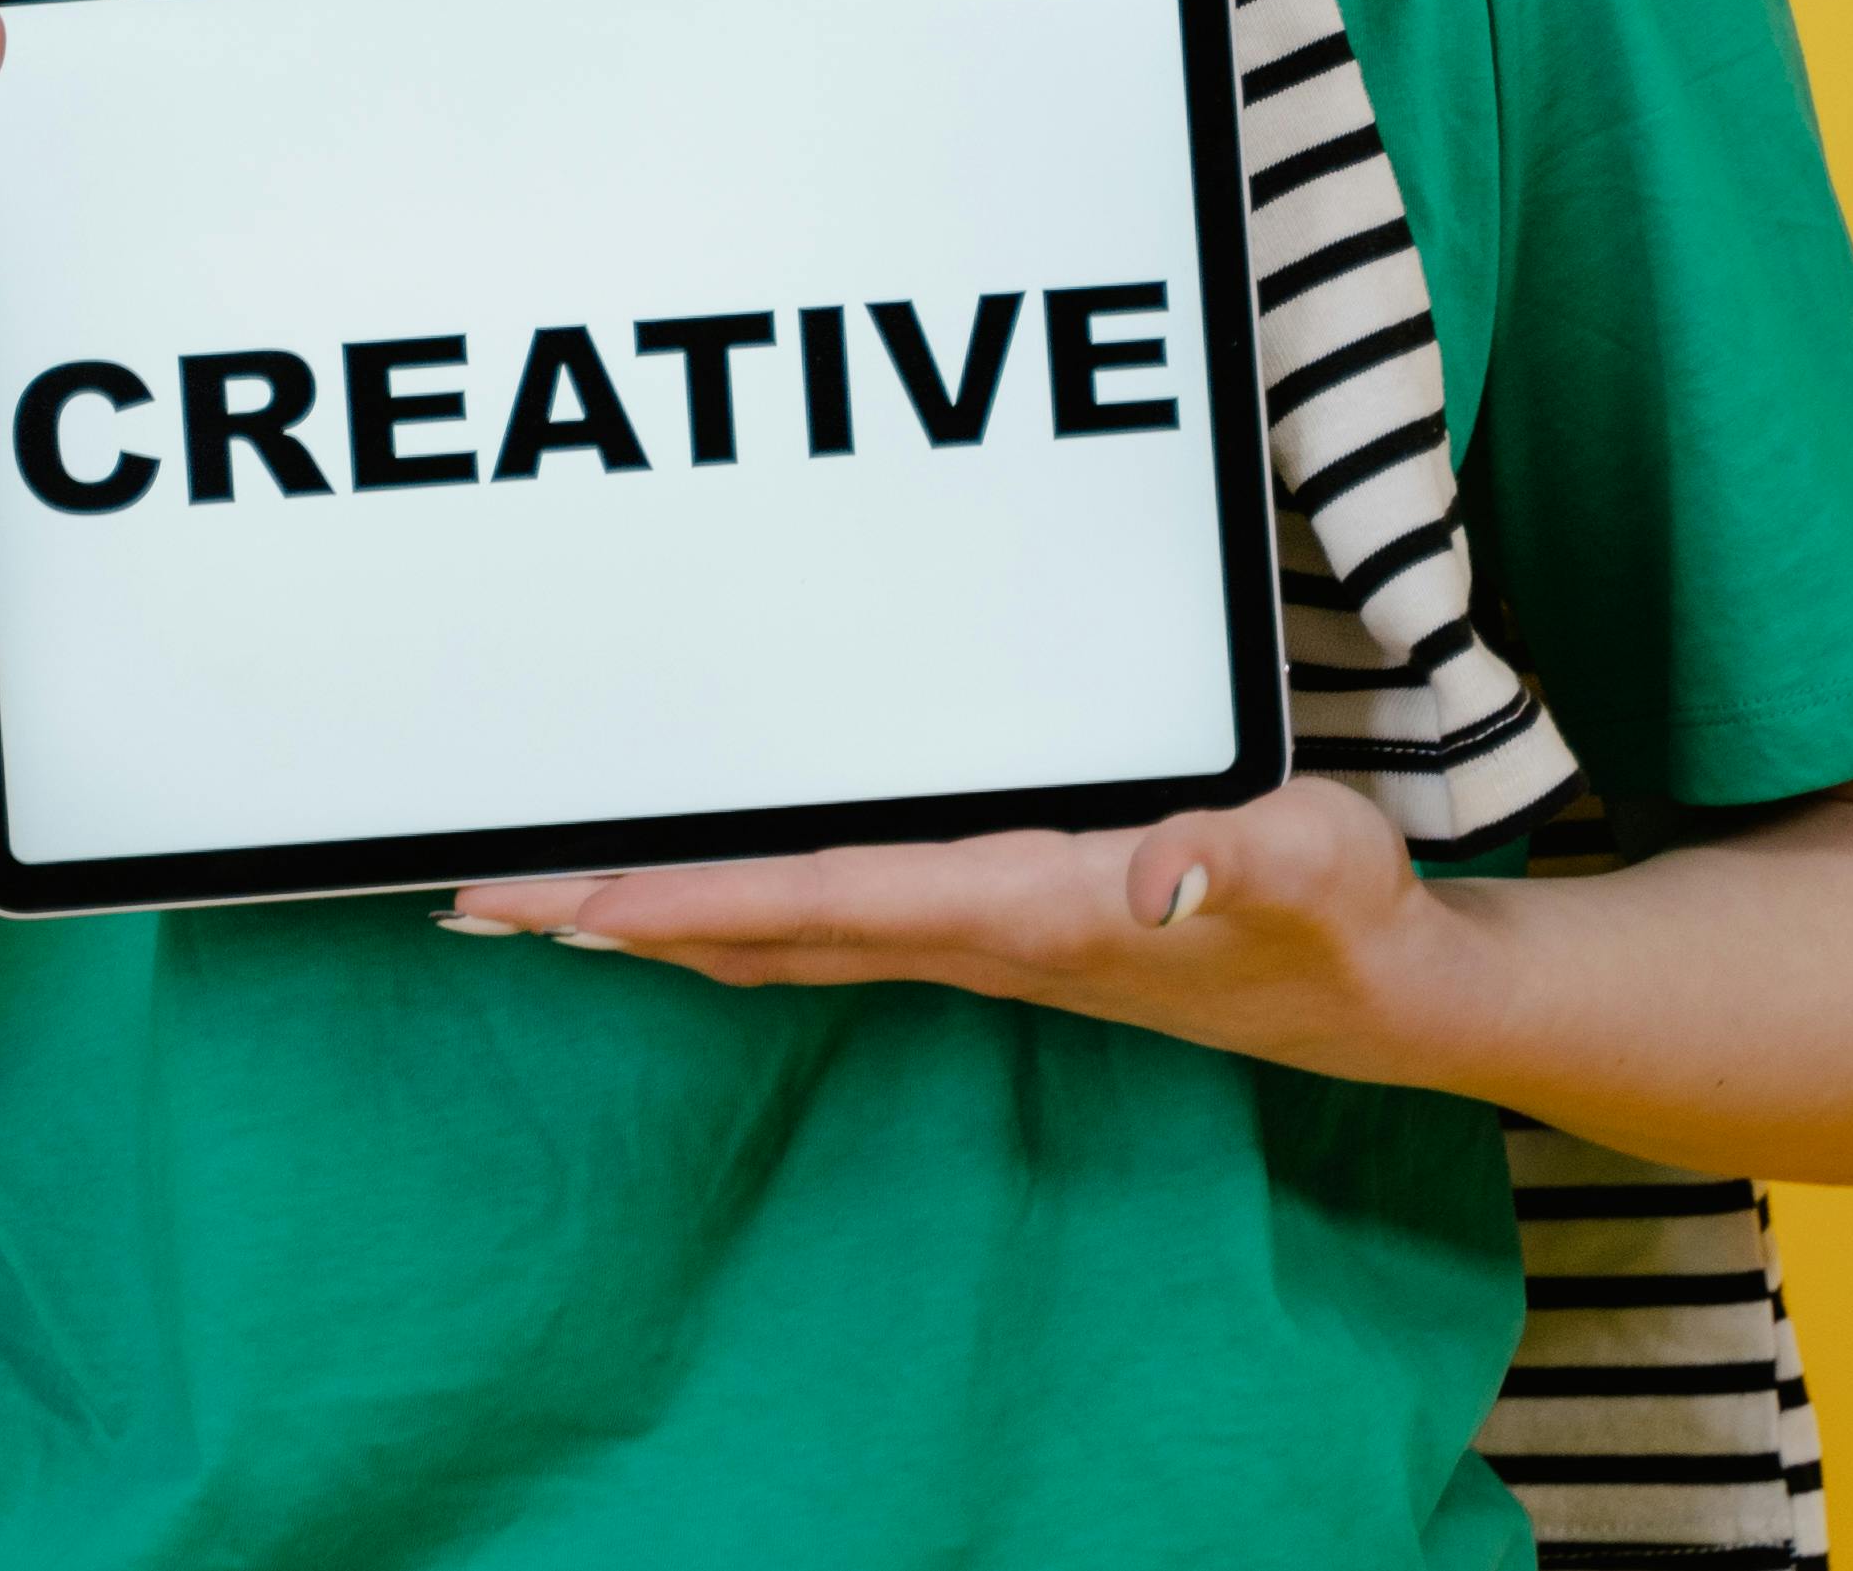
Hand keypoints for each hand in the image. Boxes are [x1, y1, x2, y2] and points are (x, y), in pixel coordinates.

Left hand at [431, 778, 1490, 1088]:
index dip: (698, 899)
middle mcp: (971, 935)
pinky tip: (675, 910)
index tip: (578, 901)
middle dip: (613, 919)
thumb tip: (1163, 869)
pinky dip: (722, 916)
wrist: (1377, 993)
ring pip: (771, 936)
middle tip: (474, 903)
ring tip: (527, 908)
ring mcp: (970, 942)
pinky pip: (816, 927)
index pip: (824, 901)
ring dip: (645, 923)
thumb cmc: (1341, 915)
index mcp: (1023, 909)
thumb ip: (1245, 859)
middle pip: (753, 930)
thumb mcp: (1319, 863)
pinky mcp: (986, 931)